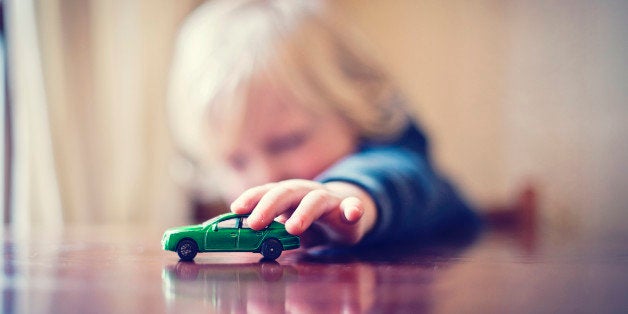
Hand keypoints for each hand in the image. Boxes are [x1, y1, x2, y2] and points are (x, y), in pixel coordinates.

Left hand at [230, 179, 376, 246]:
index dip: (251, 198)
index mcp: (287, 195)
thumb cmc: (309, 222)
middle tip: (255, 223)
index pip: (266, 192)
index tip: (237, 209)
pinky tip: (353, 213)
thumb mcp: (287, 228)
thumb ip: (268, 234)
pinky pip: (354, 207)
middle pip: (287, 192)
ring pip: (316, 200)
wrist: (344, 216)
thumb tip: (241, 245)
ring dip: (304, 212)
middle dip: (270, 206)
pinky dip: (354, 209)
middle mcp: (305, 192)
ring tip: (293, 228)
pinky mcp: (350, 210)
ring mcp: (329, 200)